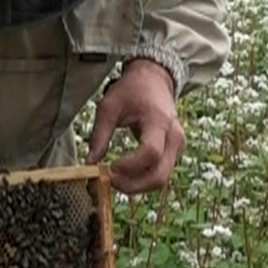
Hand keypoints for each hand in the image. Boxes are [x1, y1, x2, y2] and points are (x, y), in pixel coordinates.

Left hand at [86, 58, 183, 193]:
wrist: (154, 80)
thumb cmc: (131, 91)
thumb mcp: (109, 106)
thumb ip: (99, 134)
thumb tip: (90, 162)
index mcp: (159, 122)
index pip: (150, 153)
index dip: (129, 166)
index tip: (108, 168)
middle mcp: (174, 137)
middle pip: (159, 175)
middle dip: (133, 185)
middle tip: (109, 182)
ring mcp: (178, 147)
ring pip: (161, 180)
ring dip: (137, 187)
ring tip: (113, 180)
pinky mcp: (174, 153)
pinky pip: (160, 175)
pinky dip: (142, 181)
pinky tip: (124, 177)